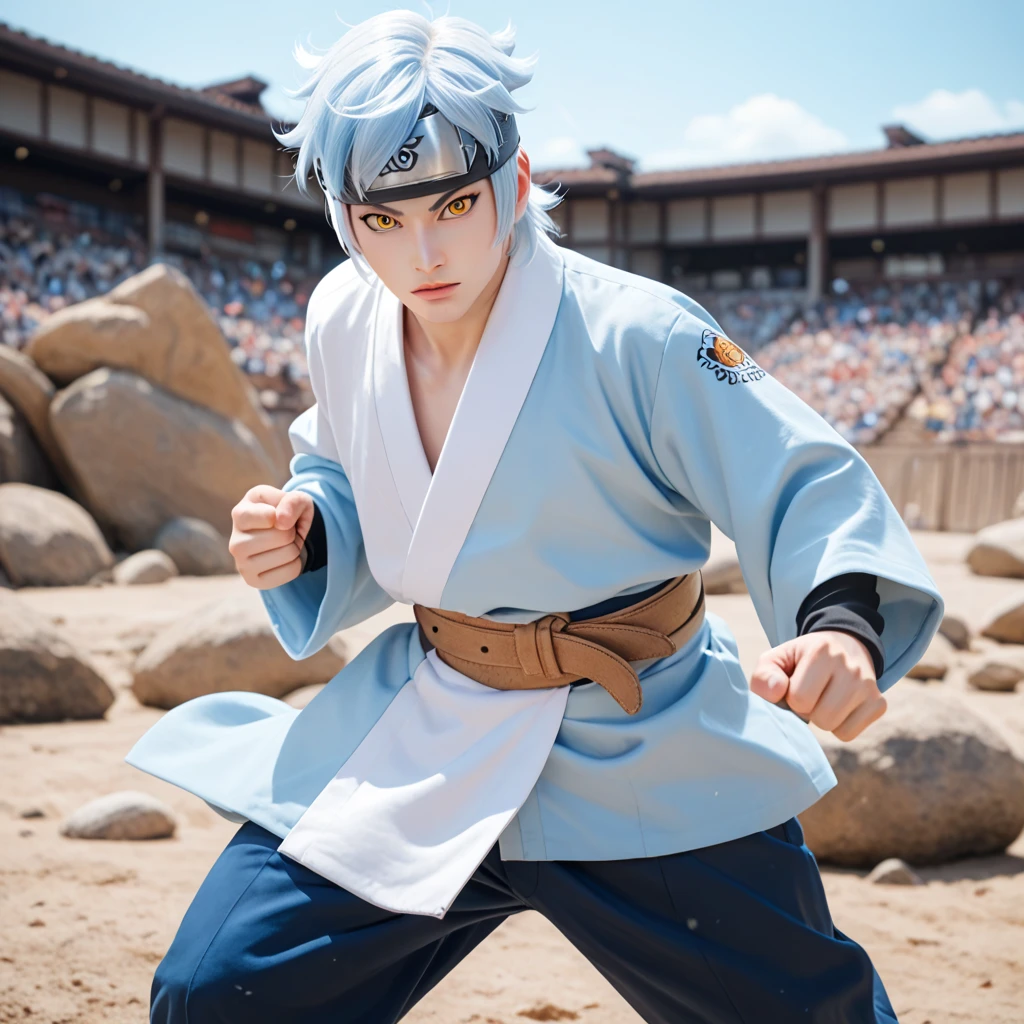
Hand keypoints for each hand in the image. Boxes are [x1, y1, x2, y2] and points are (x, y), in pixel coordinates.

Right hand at [228, 485, 314, 589]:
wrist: (286, 536)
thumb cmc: (285, 513)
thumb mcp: (295, 498)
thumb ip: (292, 501)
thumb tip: (282, 522)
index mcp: (240, 513)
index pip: (269, 516)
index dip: (285, 514)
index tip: (278, 515)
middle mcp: (235, 542)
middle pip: (281, 536)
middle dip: (292, 532)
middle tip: (284, 532)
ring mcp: (242, 564)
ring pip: (288, 554)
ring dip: (295, 547)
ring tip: (283, 544)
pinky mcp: (253, 581)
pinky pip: (291, 571)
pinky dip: (297, 563)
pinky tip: (283, 559)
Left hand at [750, 631, 885, 740]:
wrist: (842, 647)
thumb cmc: (801, 660)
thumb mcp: (776, 659)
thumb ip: (764, 675)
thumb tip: (776, 692)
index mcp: (822, 651)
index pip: (800, 698)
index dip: (792, 697)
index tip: (796, 684)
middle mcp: (851, 667)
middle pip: (820, 717)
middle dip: (807, 710)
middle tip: (811, 693)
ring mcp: (869, 686)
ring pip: (834, 728)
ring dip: (821, 719)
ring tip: (822, 699)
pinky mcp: (879, 704)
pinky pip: (848, 735)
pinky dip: (838, 726)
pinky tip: (838, 707)